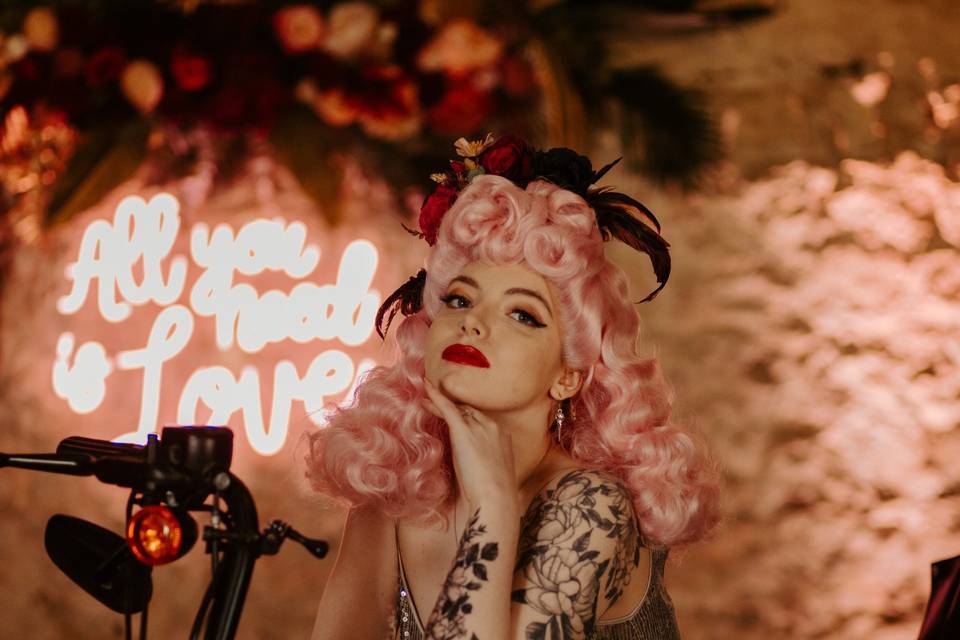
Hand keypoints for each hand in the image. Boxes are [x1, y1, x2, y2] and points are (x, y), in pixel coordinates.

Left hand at [422, 377, 518, 512]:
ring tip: (426, 394)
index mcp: (503, 437)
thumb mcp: (494, 474)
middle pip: (469, 411)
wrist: (496, 499)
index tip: (455, 416)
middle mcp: (493, 427)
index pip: (481, 420)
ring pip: (457, 409)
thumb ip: (485, 462)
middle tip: (437, 400)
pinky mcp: (463, 431)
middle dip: (453, 407)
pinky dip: (436, 396)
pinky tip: (426, 387)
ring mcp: (479, 427)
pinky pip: (447, 408)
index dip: (465, 416)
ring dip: (441, 402)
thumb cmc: (495, 496)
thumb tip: (473, 464)